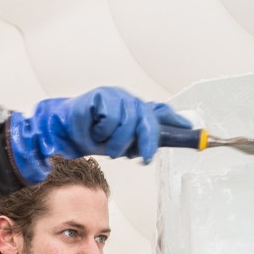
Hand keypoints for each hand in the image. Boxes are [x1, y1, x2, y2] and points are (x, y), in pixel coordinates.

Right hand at [9, 87, 191, 180]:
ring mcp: (115, 96)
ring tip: (105, 144)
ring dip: (116, 142)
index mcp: (134, 109)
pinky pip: (111, 119)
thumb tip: (153, 149)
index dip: (176, 121)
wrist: (61, 130)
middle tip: (142, 157)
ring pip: (128, 122)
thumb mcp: (118, 143)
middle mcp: (128, 100)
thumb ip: (136, 142)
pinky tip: (93, 130)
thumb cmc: (89, 135)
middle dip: (146, 143)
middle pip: (148, 119)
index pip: (160, 112)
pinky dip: (101, 131)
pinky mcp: (101, 96)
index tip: (192, 130)